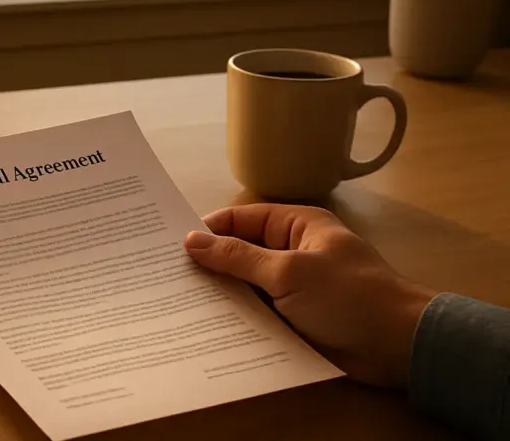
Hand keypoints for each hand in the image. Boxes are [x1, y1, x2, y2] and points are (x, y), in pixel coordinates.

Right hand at [184, 204, 436, 386]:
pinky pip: (257, 314)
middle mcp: (292, 252)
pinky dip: (236, 319)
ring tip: (177, 302)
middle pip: (240, 252)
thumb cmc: (348, 296)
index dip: (209, 229)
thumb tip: (192, 241)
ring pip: (246, 286)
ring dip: (221, 295)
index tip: (171, 244)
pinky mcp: (294, 319)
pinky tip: (206, 326)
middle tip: (167, 275)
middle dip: (209, 264)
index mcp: (297, 226)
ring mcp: (293, 288)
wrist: (398, 347)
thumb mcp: (289, 272)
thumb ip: (238, 257)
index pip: (242, 219)